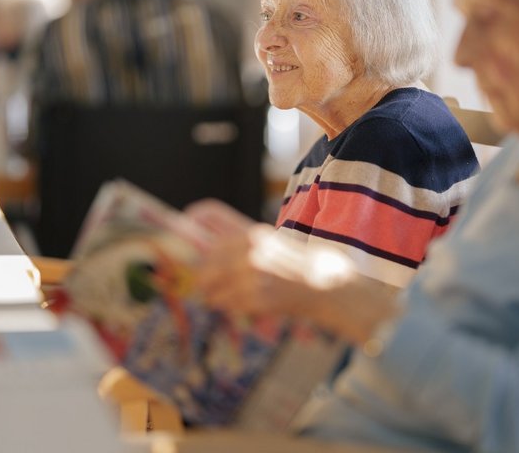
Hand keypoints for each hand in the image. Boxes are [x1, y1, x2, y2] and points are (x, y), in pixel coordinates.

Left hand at [187, 200, 399, 342]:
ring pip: (212, 285)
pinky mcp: (257, 299)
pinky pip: (227, 303)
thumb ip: (248, 244)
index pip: (214, 214)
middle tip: (200, 281)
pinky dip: (225, 304)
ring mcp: (252, 276)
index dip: (195, 216)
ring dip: (210, 292)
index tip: (186, 219)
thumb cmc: (308, 264)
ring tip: (212, 296)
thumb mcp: (277, 243)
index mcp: (256, 233)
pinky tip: (230, 304)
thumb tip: (213, 250)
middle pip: (207, 259)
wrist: (332, 288)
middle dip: (202, 273)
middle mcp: (251, 251)